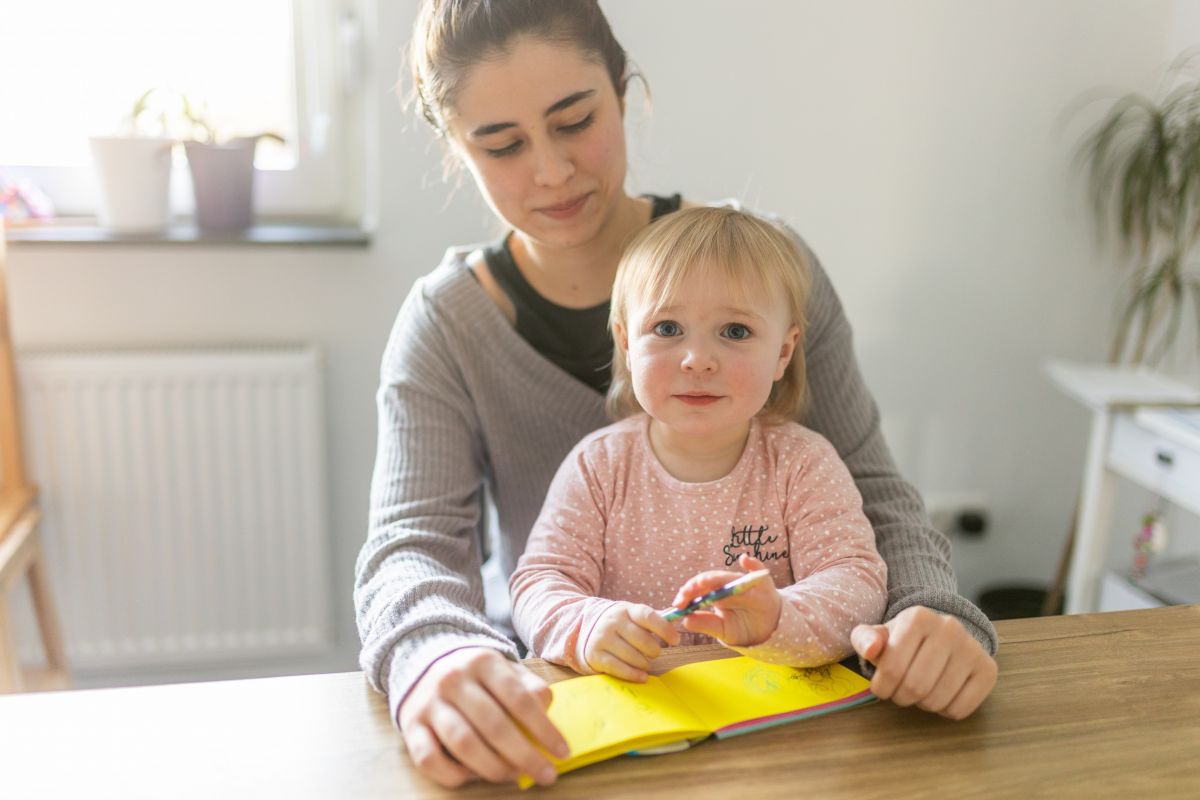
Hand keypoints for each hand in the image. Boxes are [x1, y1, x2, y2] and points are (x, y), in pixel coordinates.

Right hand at [398, 647, 568, 787]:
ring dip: (494, 767)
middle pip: (494, 725)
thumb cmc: (475, 675)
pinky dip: (454, 774)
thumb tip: (546, 711)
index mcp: (483, 662)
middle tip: (546, 775)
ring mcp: (429, 703)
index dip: (544, 729)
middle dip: (525, 755)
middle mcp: (454, 679)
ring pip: (464, 744)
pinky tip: (474, 775)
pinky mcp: (410, 726)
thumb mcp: (504, 670)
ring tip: (514, 775)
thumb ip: (529, 687)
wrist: (423, 662)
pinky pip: (430, 759)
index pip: (519, 699)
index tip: (562, 752)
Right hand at [585, 602, 680, 680]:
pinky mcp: (595, 655)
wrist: (587, 629)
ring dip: (645, 664)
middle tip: (654, 653)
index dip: (665, 629)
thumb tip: (680, 616)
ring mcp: (602, 638)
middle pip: (643, 641)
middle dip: (654, 651)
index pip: (648, 616)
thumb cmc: (621, 624)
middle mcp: (612, 622)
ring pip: (633, 657)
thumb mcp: (635, 615)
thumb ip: (657, 618)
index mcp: (626, 609)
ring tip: (644, 662)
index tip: (676, 640)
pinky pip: (620, 669)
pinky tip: (642, 676)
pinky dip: (634, 675)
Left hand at [675, 554, 781, 646]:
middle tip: (686, 593)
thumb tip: (685, 621)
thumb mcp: (722, 629)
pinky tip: (745, 560)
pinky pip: (758, 570)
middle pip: (711, 579)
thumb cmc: (741, 626)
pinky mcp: (763, 584)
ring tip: (703, 582)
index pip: (698, 588)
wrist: (767, 630)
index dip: (687, 593)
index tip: (677, 604)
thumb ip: (706, 624)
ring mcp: (745, 583)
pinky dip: (753, 564)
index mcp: (715, 594)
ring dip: (717, 578)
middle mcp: (727, 585)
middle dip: (697, 584)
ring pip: (729, 577)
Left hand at [851, 605, 997, 719]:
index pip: (893, 668)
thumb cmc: (903, 640)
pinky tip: (941, 693)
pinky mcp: (988, 670)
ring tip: (920, 690)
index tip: (882, 686)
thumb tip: (871, 649)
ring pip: (937, 700)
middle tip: (900, 691)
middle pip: (916, 687)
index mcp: (918, 617)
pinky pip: (961, 709)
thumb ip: (865, 639)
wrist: (941, 636)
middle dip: (901, 697)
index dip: (882, 687)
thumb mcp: (878, 635)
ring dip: (922, 705)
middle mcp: (949, 628)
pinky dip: (945, 710)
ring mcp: (972, 648)